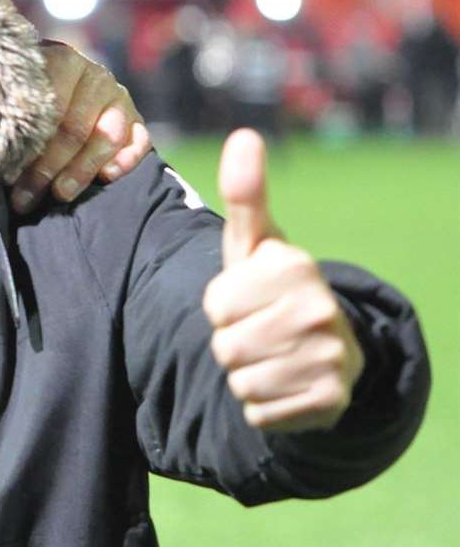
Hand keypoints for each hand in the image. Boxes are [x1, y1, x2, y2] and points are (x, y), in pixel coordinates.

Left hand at [11, 40, 151, 211]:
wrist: (58, 81)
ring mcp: (119, 97)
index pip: (49, 107)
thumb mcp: (13, 92)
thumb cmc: (26, 93)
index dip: (28, 144)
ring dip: (81, 170)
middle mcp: (95, 76)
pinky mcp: (136, 119)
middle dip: (47, 168)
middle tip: (25, 197)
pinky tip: (106, 178)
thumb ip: (7, 110)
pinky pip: (139, 141)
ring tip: (59, 195)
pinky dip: (125, 160)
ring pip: (106, 137)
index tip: (8, 174)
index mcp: (62, 60)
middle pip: (74, 128)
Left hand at [203, 129, 362, 431]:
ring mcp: (330, 358)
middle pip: (224, 345)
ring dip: (245, 374)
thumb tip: (244, 135)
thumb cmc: (273, 288)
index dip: (221, 305)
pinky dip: (263, 405)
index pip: (215, 304)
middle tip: (260, 331)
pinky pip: (259, 411)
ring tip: (272, 355)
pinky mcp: (329, 401)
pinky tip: (286, 384)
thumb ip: (245, 194)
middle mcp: (320, 310)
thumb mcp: (254, 243)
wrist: (326, 348)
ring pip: (239, 380)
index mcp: (296, 267)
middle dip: (231, 342)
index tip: (248, 299)